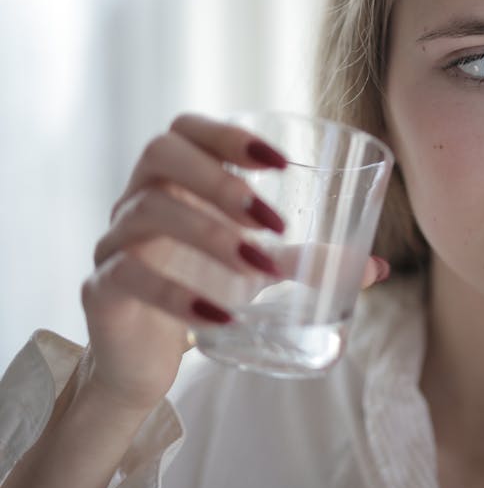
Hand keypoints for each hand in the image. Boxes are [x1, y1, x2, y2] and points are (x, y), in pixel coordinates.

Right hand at [79, 113, 390, 412]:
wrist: (144, 358)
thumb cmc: (203, 290)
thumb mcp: (258, 270)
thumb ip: (309, 261)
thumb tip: (378, 266)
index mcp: (177, 180)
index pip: (187, 129)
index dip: (230, 134)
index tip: (281, 161)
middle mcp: (139, 198)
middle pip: (161, 153)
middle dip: (221, 178)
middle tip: (271, 218)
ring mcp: (114, 241)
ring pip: (147, 212)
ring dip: (210, 234)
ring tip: (259, 264)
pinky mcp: (102, 288)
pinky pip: (127, 275)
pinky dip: (177, 295)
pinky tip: (220, 314)